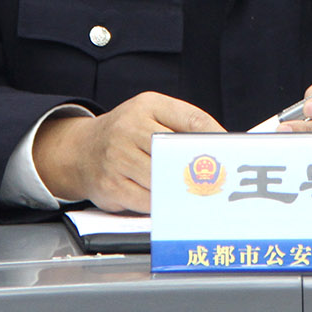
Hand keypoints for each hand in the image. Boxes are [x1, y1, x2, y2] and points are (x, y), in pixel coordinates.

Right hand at [33, 92, 221, 212]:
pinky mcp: (112, 186)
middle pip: (178, 153)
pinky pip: (148, 201)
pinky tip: (173, 204)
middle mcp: (130, 129)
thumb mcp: (152, 113)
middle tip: (221, 181)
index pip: (191, 119)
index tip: (231, 153)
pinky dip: (164, 204)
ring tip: (201, 196)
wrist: (80, 151)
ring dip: (182, 190)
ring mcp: (118, 159)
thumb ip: (185, 123)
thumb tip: (221, 142)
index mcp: (147, 106)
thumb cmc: (126, 133)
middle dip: (200, 169)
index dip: (215, 138)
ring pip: (164, 180)